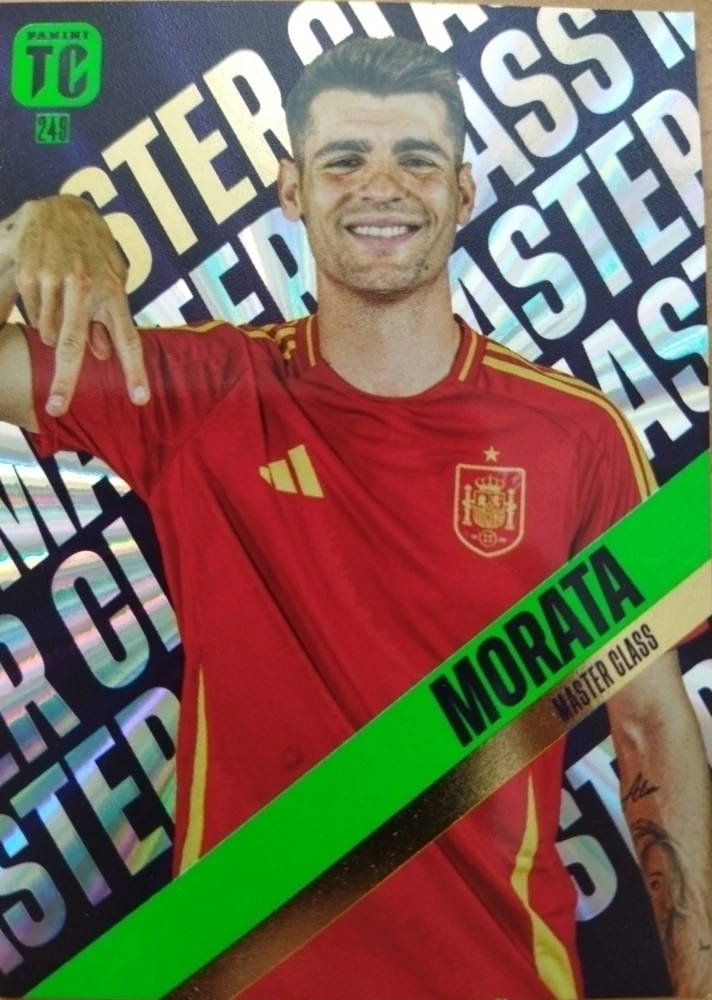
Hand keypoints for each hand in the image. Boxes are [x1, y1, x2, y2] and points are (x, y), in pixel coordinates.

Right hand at [0, 195, 149, 415]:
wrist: (62, 208)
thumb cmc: (94, 251)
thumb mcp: (113, 280)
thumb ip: (108, 319)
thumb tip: (101, 354)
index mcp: (114, 291)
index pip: (128, 339)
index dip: (135, 371)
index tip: (140, 399)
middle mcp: (85, 286)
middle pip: (72, 345)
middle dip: (64, 381)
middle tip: (56, 407)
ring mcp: (55, 280)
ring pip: (47, 331)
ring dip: (52, 331)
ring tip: (62, 301)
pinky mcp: (29, 274)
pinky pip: (31, 313)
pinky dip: (38, 312)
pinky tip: (47, 289)